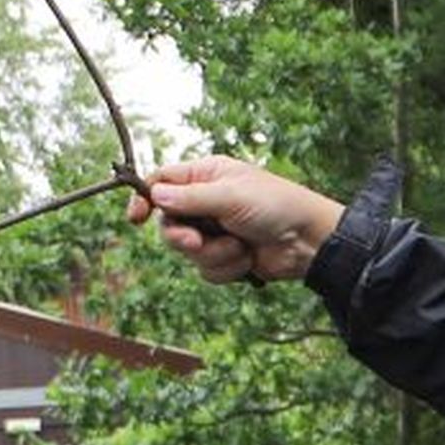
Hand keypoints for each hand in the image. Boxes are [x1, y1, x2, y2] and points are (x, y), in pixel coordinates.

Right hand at [139, 156, 343, 284]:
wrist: (309, 241)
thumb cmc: (276, 206)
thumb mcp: (231, 196)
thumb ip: (190, 198)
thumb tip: (155, 195)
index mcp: (206, 176)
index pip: (162, 182)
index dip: (145, 199)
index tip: (136, 218)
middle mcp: (206, 201)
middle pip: (169, 222)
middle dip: (183, 237)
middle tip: (196, 241)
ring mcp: (215, 230)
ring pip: (187, 251)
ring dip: (213, 254)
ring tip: (239, 247)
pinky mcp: (225, 256)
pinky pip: (206, 269)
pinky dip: (226, 267)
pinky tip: (247, 259)